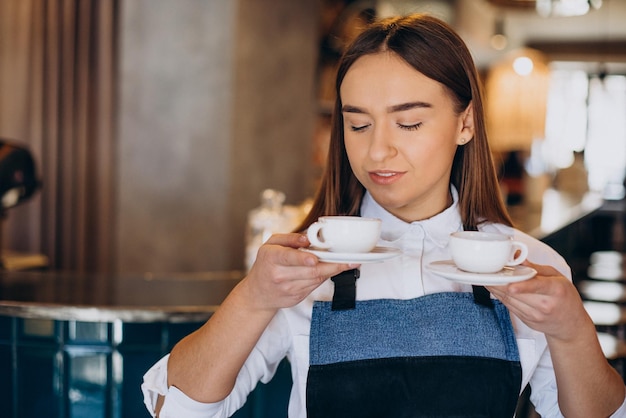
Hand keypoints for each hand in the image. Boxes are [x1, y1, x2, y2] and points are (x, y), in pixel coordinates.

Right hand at [242, 233, 357, 310]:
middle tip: (349, 260)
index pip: (288, 258)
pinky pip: (315, 286)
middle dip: (331, 265)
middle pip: (309, 271)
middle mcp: (278, 275)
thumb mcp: (270, 245)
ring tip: (347, 263)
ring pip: (315, 279)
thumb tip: (307, 237)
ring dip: (332, 271)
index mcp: (271, 258)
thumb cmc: (266, 264)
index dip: (302, 258)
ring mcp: (288, 289)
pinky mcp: (296, 298)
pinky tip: (332, 270)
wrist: (257, 294)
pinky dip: (325, 277)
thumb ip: (289, 238)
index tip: (314, 259)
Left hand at [486, 260, 591, 341]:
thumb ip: (536, 268)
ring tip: (486, 278)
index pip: (538, 287)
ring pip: (509, 300)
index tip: (511, 286)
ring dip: (495, 289)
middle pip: (517, 294)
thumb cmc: (565, 296)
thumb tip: (517, 257)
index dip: (523, 287)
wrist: (570, 325)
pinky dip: (500, 296)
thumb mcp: (557, 277)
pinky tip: (494, 288)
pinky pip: (509, 307)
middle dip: (499, 283)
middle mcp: (546, 305)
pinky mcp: (527, 321)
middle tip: (487, 272)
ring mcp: (535, 315)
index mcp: (556, 290)